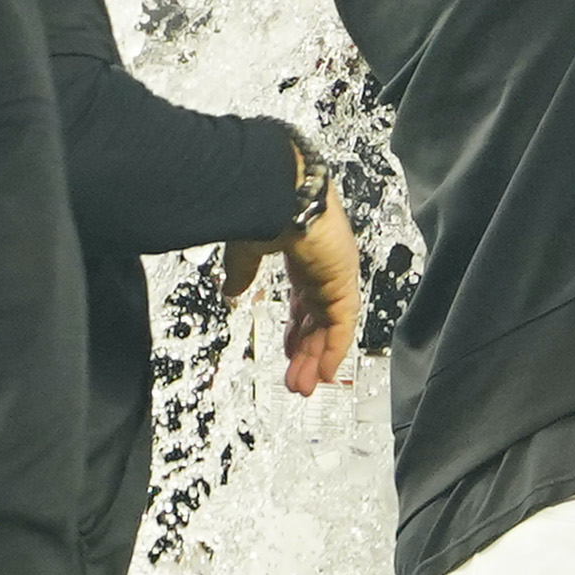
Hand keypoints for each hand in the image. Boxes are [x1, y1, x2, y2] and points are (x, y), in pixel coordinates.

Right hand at [217, 187, 366, 394]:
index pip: (304, 299)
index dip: (297, 327)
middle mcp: (323, 265)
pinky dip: (334, 350)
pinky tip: (324, 372)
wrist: (280, 188)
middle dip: (306, 351)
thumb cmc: (262, 204)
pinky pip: (342, 325)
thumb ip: (242, 272)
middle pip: (318, 319)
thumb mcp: (246, 248)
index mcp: (302, 253)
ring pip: (331, 327)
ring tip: (304, 387)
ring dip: (317, 359)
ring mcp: (336, 273)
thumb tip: (231, 291)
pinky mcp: (343, 282)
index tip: (288, 348)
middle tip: (297, 378)